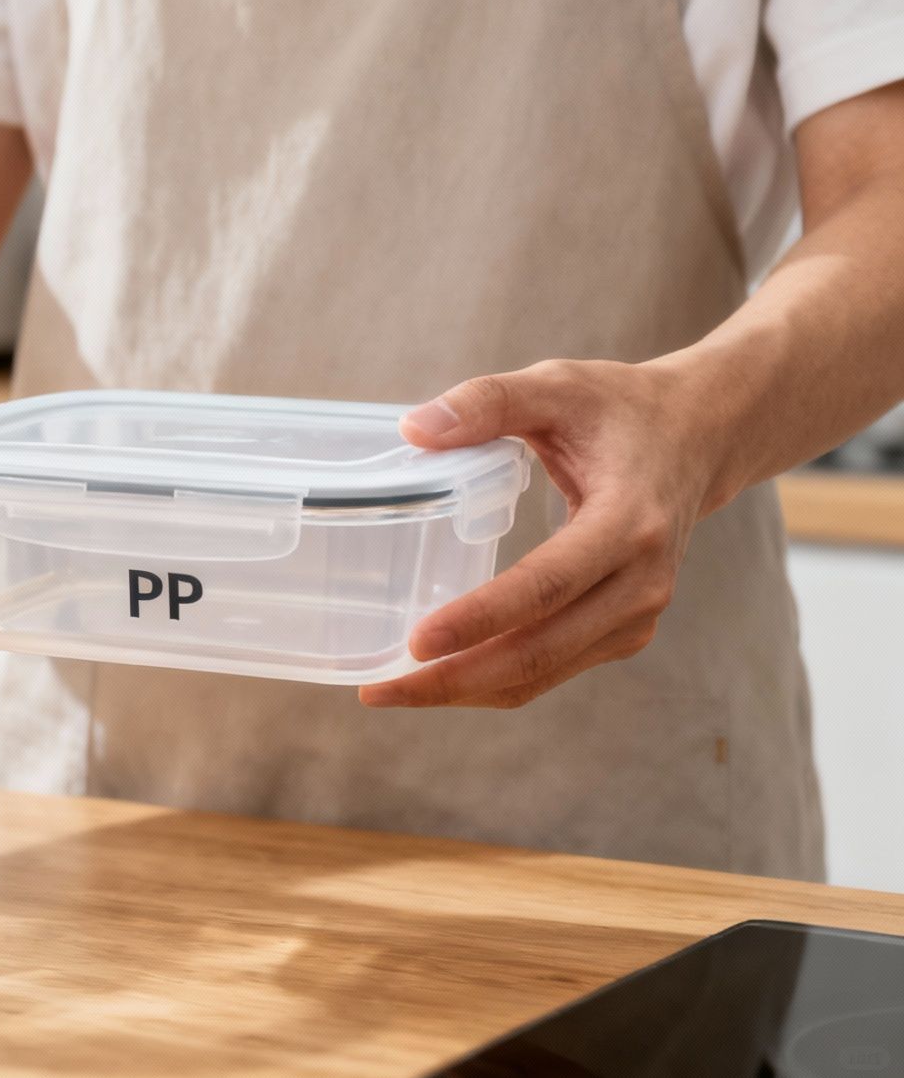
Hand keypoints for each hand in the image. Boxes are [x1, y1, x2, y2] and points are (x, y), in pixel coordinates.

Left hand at [357, 358, 729, 708]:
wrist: (700, 438)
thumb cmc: (620, 409)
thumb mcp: (558, 386)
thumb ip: (488, 400)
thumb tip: (413, 428)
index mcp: (628, 522)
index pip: (547, 585)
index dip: (481, 618)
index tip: (417, 643)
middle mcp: (641, 582)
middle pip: (539, 650)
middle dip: (455, 678)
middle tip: (378, 690)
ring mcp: (638, 615)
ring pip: (542, 672)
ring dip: (466, 690)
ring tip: (390, 692)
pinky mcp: (624, 631)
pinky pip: (551, 668)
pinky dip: (492, 680)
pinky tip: (438, 676)